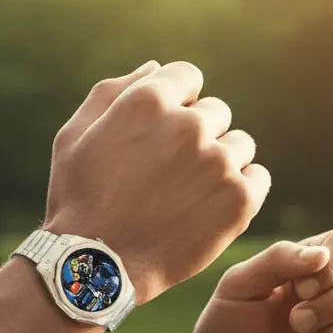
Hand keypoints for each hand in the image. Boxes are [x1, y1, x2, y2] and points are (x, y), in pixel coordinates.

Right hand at [45, 61, 270, 305]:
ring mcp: (217, 162)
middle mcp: (188, 124)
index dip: (176, 103)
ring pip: (239, 145)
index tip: (162, 135)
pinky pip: (258, 178)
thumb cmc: (78, 199)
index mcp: (148, 100)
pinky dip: (241, 190)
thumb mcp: (74, 136)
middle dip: (196, 135)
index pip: (187, 77)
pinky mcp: (239, 199)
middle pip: (215, 112)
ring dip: (220, 163)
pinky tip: (210, 207)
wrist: (97, 265)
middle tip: (169, 174)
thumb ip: (112, 92)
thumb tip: (155, 67)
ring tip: (188, 195)